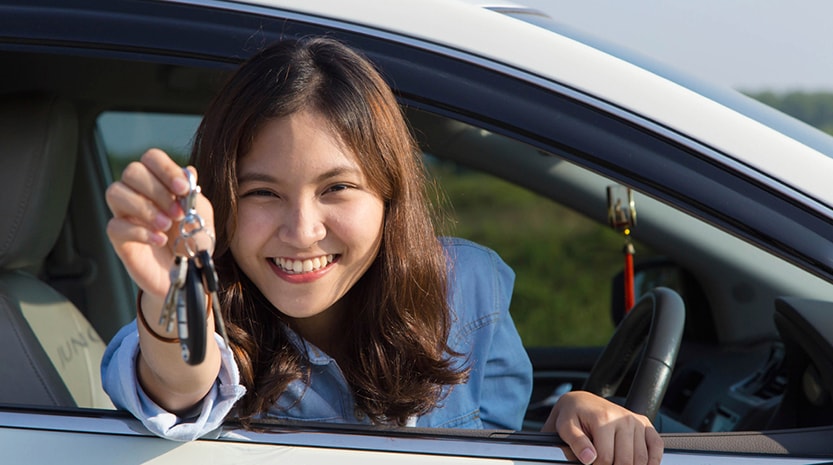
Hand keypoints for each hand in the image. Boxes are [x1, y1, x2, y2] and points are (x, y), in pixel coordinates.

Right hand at [105, 148, 214, 297]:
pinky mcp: (119, 238)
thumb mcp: (201, 216)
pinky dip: (140, 231)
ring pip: (115, 192)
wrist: (188, 274)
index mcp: (160, 182)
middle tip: (177, 214)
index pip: (152, 158)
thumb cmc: (193, 241)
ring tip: (166, 226)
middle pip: (132, 171)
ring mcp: (126, 214)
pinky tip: (160, 240)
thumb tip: (189, 171)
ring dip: (145, 208)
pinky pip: (115, 225)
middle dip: (157, 191)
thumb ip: (193, 195)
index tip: (183, 189)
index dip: (166, 169)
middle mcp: (139, 193)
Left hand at [542, 390, 662, 464]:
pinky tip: (641, 464)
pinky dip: (653, 461)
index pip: (606, 458)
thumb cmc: (573, 416)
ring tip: (614, 461)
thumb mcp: (565, 427)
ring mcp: (635, 421)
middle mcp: (623, 418)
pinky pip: (656, 446)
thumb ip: (576, 442)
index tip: (590, 462)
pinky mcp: (644, 424)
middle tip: (601, 462)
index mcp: (603, 418)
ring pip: (641, 459)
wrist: (581, 402)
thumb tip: (589, 458)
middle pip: (625, 461)